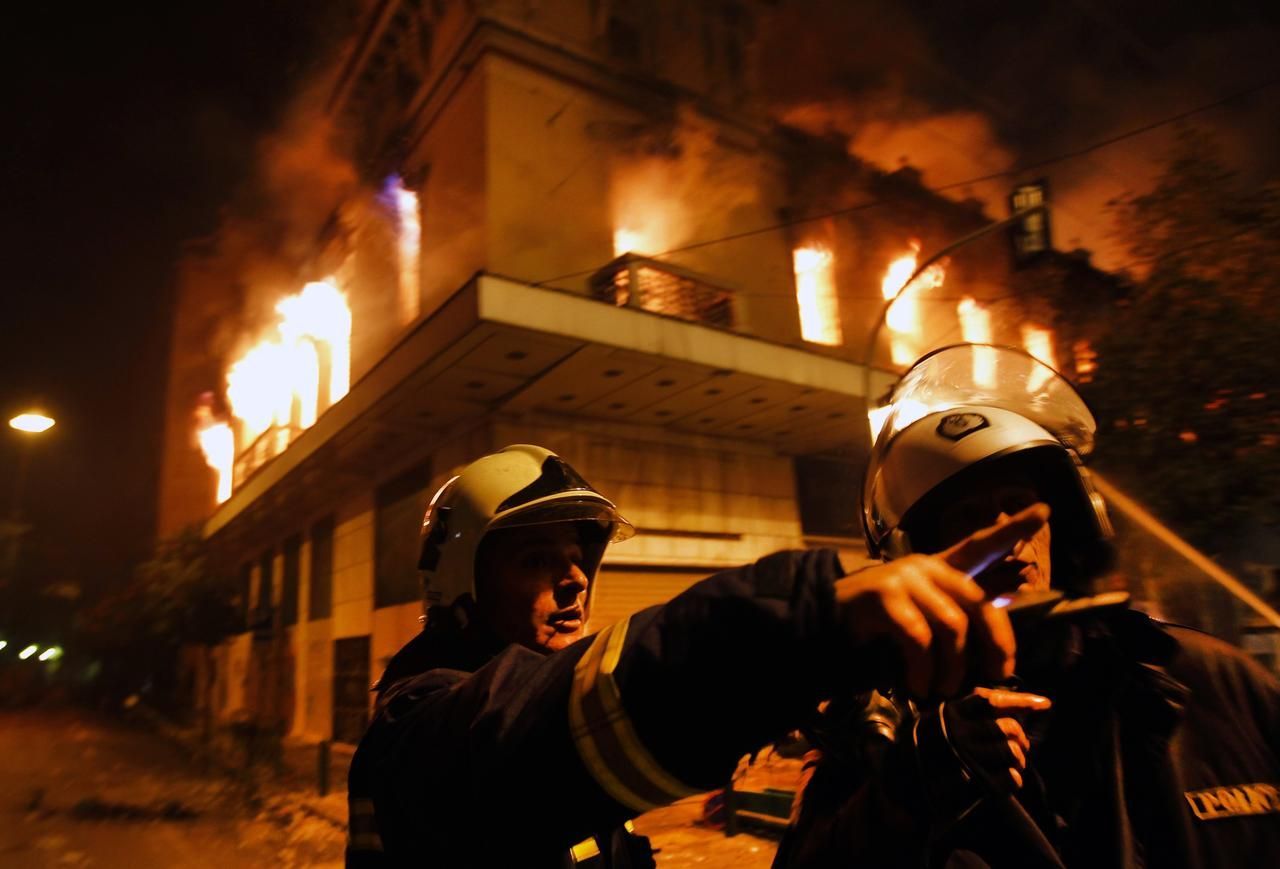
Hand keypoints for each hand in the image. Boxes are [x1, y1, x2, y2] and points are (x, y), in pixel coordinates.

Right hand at [835, 504, 1049, 697]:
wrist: (822, 627)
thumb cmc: (875, 632)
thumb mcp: (922, 625)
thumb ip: (955, 627)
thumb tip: (997, 659)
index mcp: (937, 570)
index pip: (979, 545)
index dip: (1012, 528)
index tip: (1044, 510)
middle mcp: (924, 566)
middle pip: (978, 603)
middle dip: (995, 646)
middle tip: (993, 679)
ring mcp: (903, 578)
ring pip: (952, 627)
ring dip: (952, 670)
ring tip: (942, 691)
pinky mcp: (884, 596)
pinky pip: (920, 640)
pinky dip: (924, 671)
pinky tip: (918, 687)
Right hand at [936, 687, 1050, 791]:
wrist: (905, 786)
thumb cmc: (929, 751)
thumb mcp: (938, 722)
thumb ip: (968, 712)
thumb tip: (1017, 705)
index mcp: (950, 715)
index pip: (990, 701)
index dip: (1020, 701)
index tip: (1044, 703)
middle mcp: (958, 734)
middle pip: (1008, 728)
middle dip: (1020, 738)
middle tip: (1019, 746)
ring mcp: (966, 759)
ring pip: (1012, 751)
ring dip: (1018, 759)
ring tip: (1012, 764)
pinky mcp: (975, 785)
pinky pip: (1011, 778)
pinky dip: (1014, 780)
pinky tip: (1004, 780)